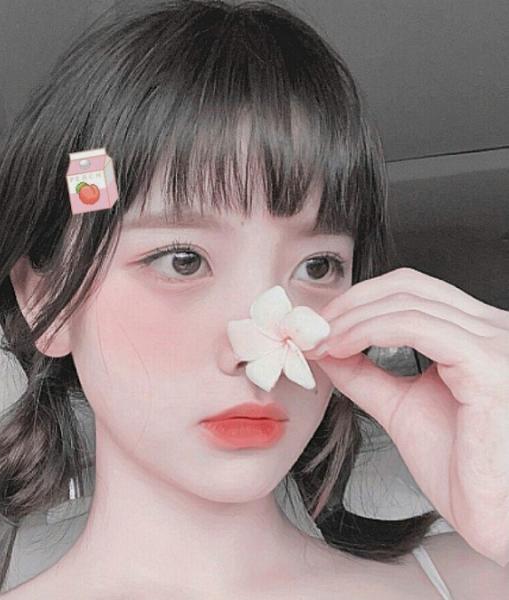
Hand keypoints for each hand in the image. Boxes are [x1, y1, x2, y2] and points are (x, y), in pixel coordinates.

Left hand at [305, 268, 508, 565]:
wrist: (489, 518)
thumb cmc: (460, 468)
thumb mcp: (399, 405)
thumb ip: (365, 373)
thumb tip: (326, 347)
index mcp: (479, 336)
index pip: (414, 290)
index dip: (361, 298)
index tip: (323, 323)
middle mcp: (494, 330)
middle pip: (408, 286)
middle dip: (350, 303)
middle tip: (314, 329)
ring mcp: (497, 344)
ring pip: (406, 303)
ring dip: (351, 319)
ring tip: (322, 343)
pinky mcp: (488, 365)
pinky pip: (414, 326)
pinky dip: (367, 331)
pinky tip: (341, 347)